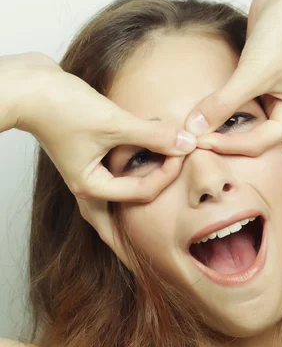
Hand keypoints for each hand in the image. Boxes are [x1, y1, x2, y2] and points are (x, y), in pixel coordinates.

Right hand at [0, 52, 196, 258]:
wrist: (30, 87)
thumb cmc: (61, 107)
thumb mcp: (113, 122)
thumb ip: (153, 135)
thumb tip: (187, 143)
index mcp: (91, 187)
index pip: (141, 192)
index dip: (167, 173)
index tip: (183, 151)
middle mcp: (87, 186)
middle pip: (115, 225)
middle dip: (133, 240)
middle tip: (154, 258)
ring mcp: (86, 173)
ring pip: (114, 202)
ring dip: (132, 207)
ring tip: (145, 230)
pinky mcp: (88, 157)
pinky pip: (112, 178)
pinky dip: (129, 178)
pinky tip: (140, 174)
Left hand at [184, 0, 281, 230]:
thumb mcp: (253, 72)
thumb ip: (222, 103)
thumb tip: (193, 129)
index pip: (257, 145)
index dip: (226, 146)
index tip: (199, 144)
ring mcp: (276, 106)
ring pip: (265, 146)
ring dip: (259, 170)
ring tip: (265, 201)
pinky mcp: (261, 93)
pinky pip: (248, 122)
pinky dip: (236, 134)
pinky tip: (228, 148)